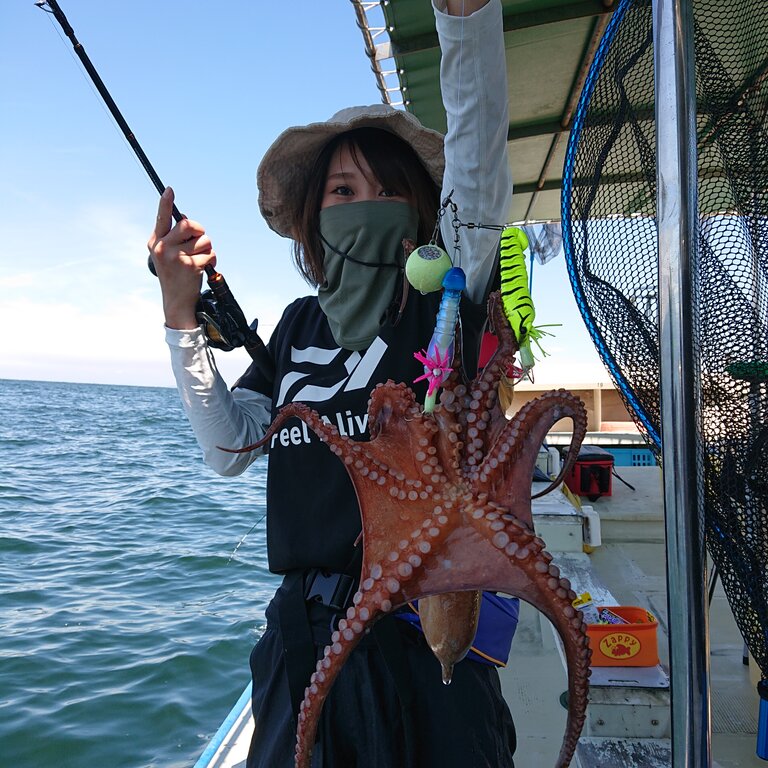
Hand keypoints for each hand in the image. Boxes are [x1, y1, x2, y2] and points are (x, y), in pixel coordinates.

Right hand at [147, 187, 216, 329]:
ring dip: (207, 249)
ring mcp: (175, 257)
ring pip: (204, 239)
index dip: (166, 203)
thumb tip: (185, 219)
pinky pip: (210, 254)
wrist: (176, 301)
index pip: (161, 218)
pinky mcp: (190, 266)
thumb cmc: (175, 274)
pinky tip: (201, 269)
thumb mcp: (165, 255)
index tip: (170, 190)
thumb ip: (172, 237)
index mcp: (155, 242)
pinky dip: (211, 260)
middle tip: (198, 242)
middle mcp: (162, 248)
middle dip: (200, 231)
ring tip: (198, 260)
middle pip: (189, 224)